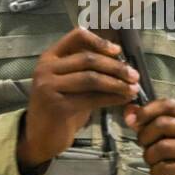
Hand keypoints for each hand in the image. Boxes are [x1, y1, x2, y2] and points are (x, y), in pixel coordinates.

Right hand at [17, 27, 140, 169]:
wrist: (40, 136)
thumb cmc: (59, 107)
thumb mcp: (69, 83)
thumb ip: (86, 69)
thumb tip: (120, 60)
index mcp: (49, 57)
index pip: (76, 37)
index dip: (100, 41)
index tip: (118, 51)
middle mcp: (46, 68)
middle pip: (88, 59)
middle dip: (115, 67)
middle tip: (134, 75)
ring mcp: (49, 87)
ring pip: (91, 78)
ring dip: (116, 83)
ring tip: (133, 89)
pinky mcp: (57, 106)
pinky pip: (91, 98)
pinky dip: (111, 98)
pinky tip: (122, 100)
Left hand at [124, 98, 174, 174]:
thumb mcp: (171, 134)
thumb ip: (150, 121)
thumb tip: (129, 112)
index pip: (167, 104)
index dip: (146, 111)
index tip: (134, 121)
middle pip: (162, 124)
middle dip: (145, 136)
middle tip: (143, 145)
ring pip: (162, 147)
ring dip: (148, 156)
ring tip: (151, 160)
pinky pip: (165, 167)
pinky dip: (155, 171)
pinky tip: (158, 172)